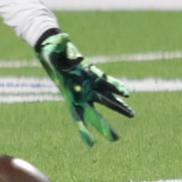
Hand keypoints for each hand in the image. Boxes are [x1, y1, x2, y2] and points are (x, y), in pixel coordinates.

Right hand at [34, 30, 132, 145]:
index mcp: (68, 92)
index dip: (83, 129)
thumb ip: (59, 45)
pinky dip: (116, 88)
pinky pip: (107, 83)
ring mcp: (87, 84)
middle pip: (95, 113)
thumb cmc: (49, 50)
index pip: (76, 114)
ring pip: (106, 99)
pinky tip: (126, 94)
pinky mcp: (92, 75)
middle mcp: (79, 92)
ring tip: (132, 115)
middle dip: (105, 125)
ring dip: (119, 107)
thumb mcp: (51, 49)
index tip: (91, 144)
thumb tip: (64, 37)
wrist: (50, 46)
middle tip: (116, 139)